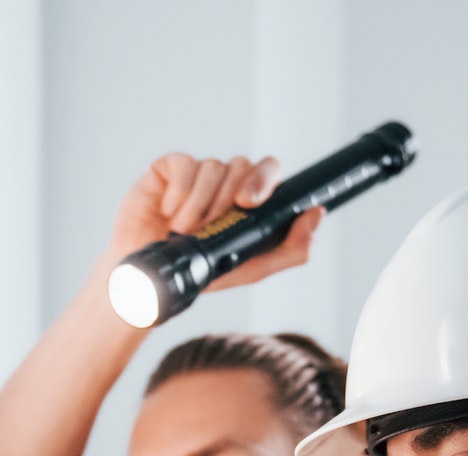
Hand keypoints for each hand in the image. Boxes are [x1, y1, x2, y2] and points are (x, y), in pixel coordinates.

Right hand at [104, 153, 323, 295]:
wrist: (150, 280)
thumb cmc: (202, 272)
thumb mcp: (252, 268)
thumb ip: (291, 249)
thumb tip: (317, 214)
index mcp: (248, 200)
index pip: (268, 171)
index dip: (264, 179)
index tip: (249, 203)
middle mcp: (225, 182)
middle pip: (242, 164)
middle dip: (229, 194)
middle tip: (213, 222)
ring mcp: (197, 173)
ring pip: (212, 167)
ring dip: (200, 204)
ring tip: (185, 231)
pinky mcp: (168, 168)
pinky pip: (183, 164)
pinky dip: (179, 193)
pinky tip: (169, 213)